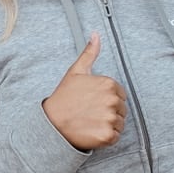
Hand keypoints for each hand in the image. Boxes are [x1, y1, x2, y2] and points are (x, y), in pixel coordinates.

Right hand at [40, 33, 124, 150]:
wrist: (51, 123)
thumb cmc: (64, 98)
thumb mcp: (76, 71)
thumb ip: (90, 53)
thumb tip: (95, 35)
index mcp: (108, 84)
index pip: (120, 95)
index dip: (107, 99)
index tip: (93, 101)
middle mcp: (112, 100)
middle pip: (122, 110)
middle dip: (109, 112)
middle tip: (91, 112)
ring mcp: (110, 118)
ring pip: (120, 124)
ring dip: (108, 125)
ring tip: (91, 122)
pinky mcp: (108, 135)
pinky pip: (116, 137)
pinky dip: (106, 137)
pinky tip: (92, 131)